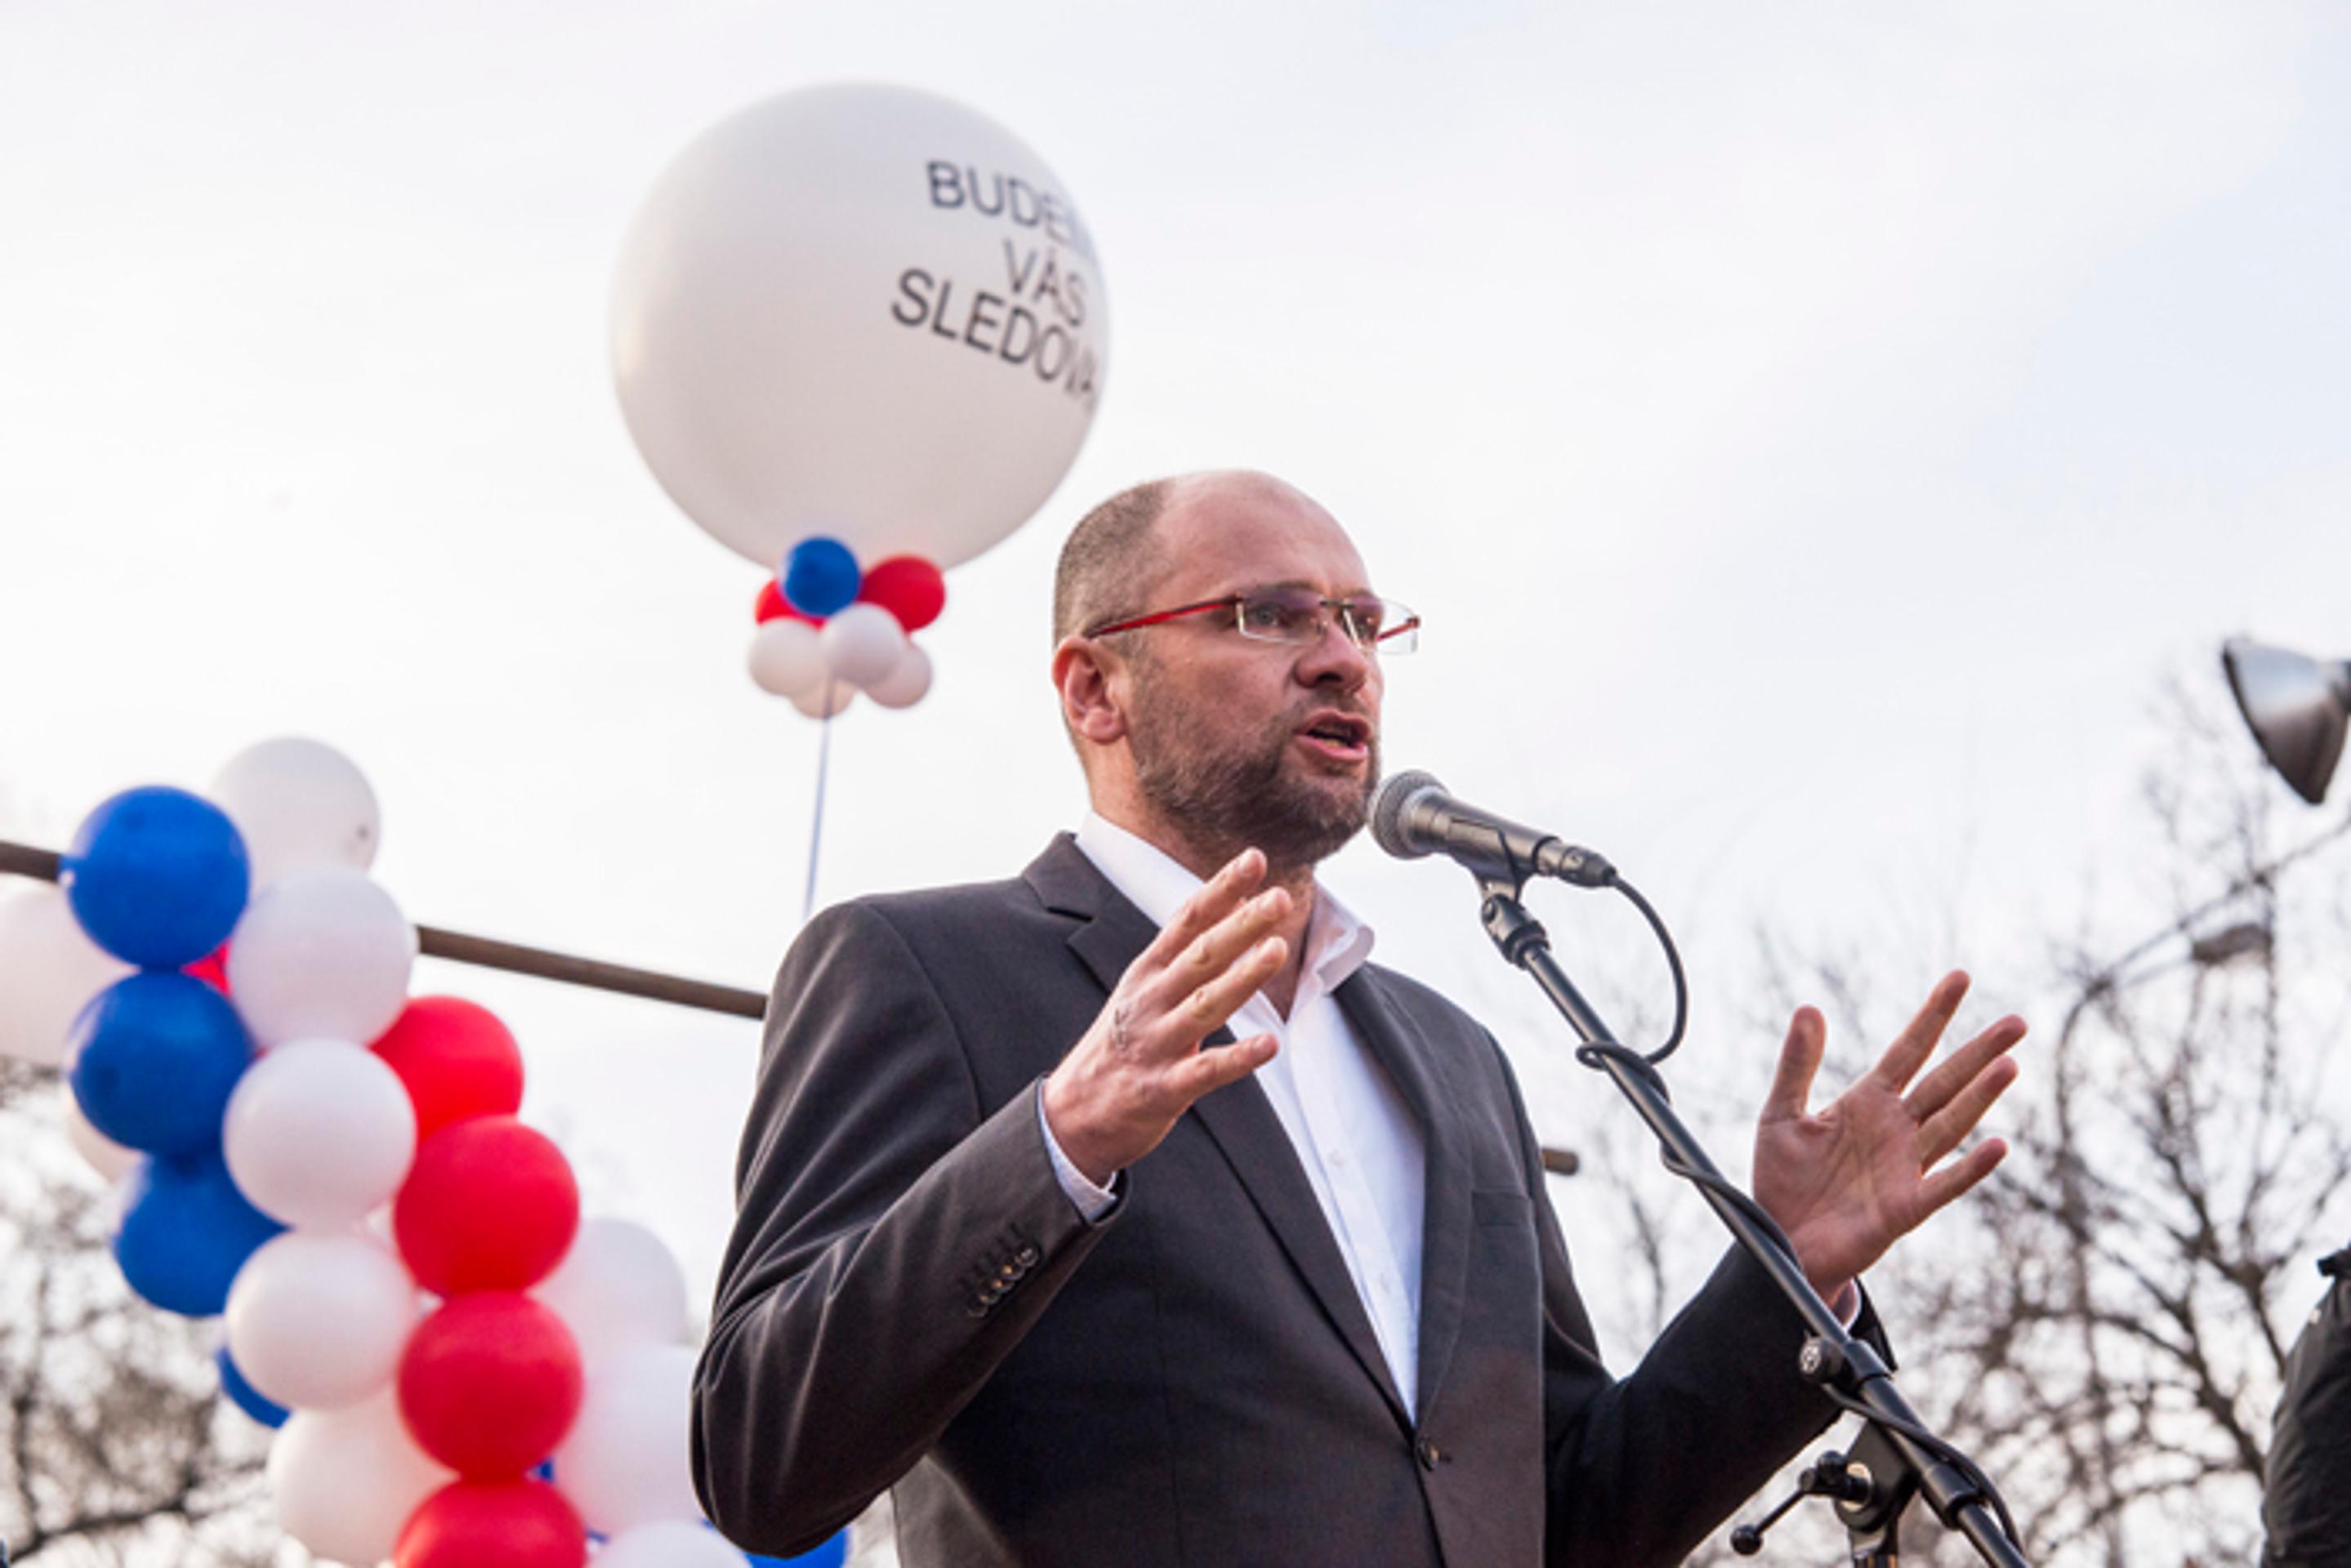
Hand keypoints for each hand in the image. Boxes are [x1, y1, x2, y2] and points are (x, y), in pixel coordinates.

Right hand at [1042, 848, 1291, 1183]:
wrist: (1073, 1114)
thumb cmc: (1122, 1042)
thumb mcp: (1144, 987)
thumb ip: (1188, 950)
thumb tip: (1235, 903)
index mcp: (1147, 971)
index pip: (1188, 920)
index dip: (1222, 888)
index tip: (1255, 859)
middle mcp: (1150, 1000)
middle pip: (1201, 956)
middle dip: (1241, 925)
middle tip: (1279, 898)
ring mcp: (1155, 1043)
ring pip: (1205, 1004)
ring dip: (1243, 978)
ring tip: (1278, 950)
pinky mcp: (1163, 1088)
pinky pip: (1205, 1071)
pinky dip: (1238, 1058)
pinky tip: (1270, 1045)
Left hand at [1752, 970, 2023, 1303]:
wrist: (1781, 1241)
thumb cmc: (1783, 1179)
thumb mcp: (1781, 1114)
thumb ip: (1797, 1065)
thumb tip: (1809, 1007)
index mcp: (1869, 1102)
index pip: (1909, 1050)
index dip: (1934, 1016)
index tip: (1961, 977)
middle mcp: (1896, 1129)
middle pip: (1945, 1082)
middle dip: (1979, 1051)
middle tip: (2017, 1022)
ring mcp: (1905, 1167)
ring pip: (1951, 1124)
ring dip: (1979, 1097)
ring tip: (2009, 1066)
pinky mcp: (1905, 1207)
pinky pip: (1945, 1184)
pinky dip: (1971, 1167)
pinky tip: (1997, 1145)